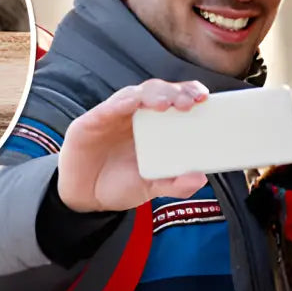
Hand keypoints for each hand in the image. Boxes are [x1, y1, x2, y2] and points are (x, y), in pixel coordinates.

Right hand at [58, 79, 210, 212]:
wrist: (86, 198)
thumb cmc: (119, 185)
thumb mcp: (151, 188)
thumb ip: (175, 185)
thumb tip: (200, 178)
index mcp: (152, 126)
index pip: (173, 100)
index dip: (187, 93)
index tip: (205, 97)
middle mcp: (134, 116)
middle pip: (157, 92)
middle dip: (175, 92)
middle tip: (190, 101)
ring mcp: (112, 116)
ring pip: (134, 94)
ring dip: (152, 95)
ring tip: (166, 104)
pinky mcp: (90, 123)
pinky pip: (106, 109)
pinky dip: (120, 104)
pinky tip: (132, 103)